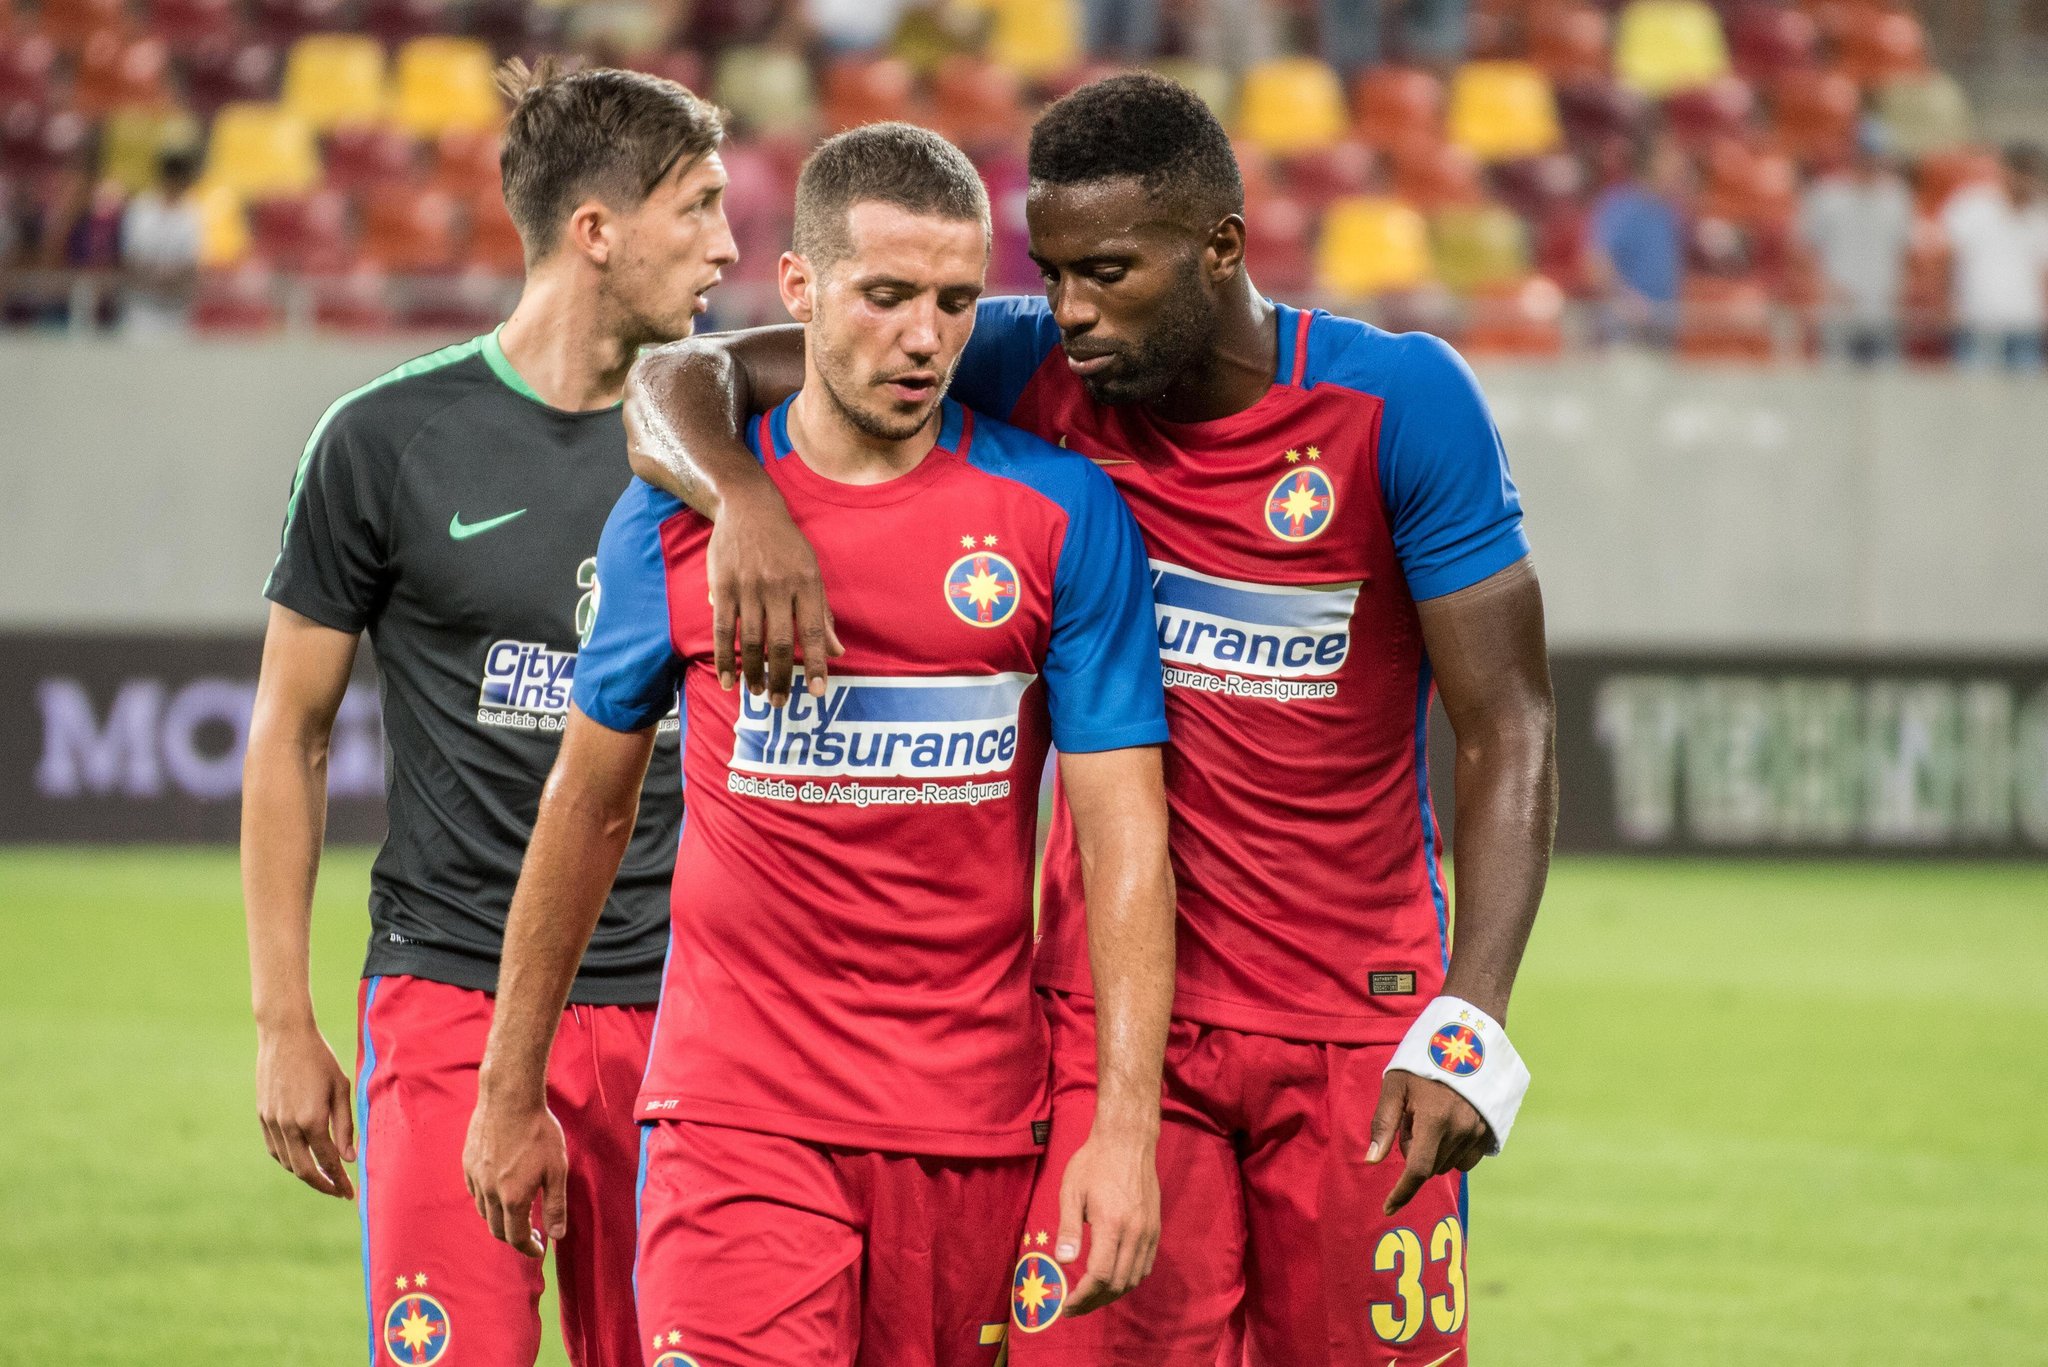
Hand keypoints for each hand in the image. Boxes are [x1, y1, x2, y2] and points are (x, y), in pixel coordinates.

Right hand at [255, 1020, 355, 1198]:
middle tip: (338, 1191)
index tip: (350, 1193)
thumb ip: (345, 1126)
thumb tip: (349, 1159)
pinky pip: (274, 1149)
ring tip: (323, 1176)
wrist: (285, 1037)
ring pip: (287, 1162)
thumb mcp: (341, 1089)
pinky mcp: (262, 1116)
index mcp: (312, 1120)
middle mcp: (289, 1126)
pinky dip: (288, 1160)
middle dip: (322, 1185)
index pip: (328, 1162)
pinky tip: (302, 1159)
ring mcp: (272, 1122)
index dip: (339, 1180)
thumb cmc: (320, 1060)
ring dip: (305, 1174)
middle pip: (304, 1171)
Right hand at [462, 1090, 566, 1258]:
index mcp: (513, 1199)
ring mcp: (476, 1178)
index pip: (516, 1237)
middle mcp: (490, 1193)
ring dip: (499, 1219)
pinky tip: (499, 1191)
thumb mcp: (557, 1169)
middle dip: (514, 1237)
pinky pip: (474, 1191)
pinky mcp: (468, 1163)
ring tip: (516, 1213)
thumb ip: (555, 1206)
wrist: (510, 1098)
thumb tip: (557, 1236)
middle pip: (497, 1229)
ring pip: (484, 1212)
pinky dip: (487, 1200)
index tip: (539, 1250)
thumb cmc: (538, 1131)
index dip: (529, 1248)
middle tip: (531, 1234)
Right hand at [706, 484, 843, 706]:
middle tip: (780, 703)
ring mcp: (748, 587)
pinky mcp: (722, 586)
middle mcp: (778, 586)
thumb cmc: (786, 544)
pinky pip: (723, 629)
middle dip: (780, 677)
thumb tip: (837, 651)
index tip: (817, 692)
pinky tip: (728, 680)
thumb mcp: (812, 572)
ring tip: (757, 693)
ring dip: (753, 672)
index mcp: (806, 583)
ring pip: (751, 640)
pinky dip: (725, 657)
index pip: (812, 631)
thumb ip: (822, 614)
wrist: (748, 507)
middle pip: (779, 642)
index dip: (815, 664)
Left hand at [1054, 1126, 1160, 1315]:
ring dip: (1112, 1295)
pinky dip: (1128, 1280)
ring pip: (1134, 1279)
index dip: (1082, 1297)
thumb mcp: (1072, 1191)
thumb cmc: (1094, 1163)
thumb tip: (1063, 1262)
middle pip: (1117, 1284)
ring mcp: (1149, 1232)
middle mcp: (1135, 1233)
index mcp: (1112, 1224)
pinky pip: (1145, 1266)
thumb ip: (1068, 1229)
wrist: (1128, 1142)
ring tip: (1090, 1298)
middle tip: (1074, 1307)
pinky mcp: (1155, 1229)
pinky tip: (1112, 1280)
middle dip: (1094, 1302)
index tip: (1066, 1305)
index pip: (1099, 1276)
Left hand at [1367, 1070, 1493, 1215]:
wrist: (1466, 1042)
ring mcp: (1479, 1132)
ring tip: (1431, 1117)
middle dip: (1414, 1153)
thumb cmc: (1423, 1062)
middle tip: (1411, 1120)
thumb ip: (1383, 1124)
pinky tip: (1448, 1126)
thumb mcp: (1395, 1086)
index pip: (1417, 1170)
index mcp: (1435, 1120)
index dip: (1402, 1192)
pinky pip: (1467, 1160)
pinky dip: (1453, 1152)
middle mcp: (1461, 1130)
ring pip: (1448, 1164)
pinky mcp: (1491, 1131)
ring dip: (1434, 1153)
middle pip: (1430, 1166)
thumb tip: (1371, 1162)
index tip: (1388, 1209)